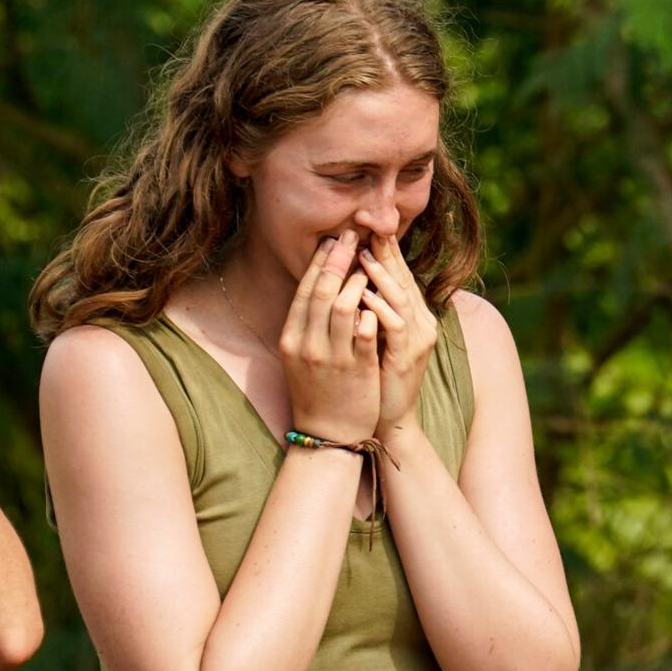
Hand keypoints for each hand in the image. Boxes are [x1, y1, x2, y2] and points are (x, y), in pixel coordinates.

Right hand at [278, 233, 380, 443]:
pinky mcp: (356, 371)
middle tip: (353, 236)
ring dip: (357, 282)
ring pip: (343, 309)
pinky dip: (372, 314)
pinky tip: (380, 299)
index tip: (334, 238)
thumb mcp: (301, 354)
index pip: (305, 290)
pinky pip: (364, 336)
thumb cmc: (318, 390)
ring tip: (369, 265)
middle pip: (322, 292)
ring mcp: (331, 358)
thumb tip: (320, 285)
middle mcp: (307, 345)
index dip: (320, 262)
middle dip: (338, 260)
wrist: (327, 434)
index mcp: (291, 337)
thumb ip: (308, 323)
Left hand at [355, 233, 437, 436]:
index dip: (385, 249)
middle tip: (368, 227)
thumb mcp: (373, 334)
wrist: (387, 417)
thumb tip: (349, 276)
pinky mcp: (408, 356)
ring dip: (382, 276)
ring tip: (363, 255)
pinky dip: (379, 308)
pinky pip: (395, 325)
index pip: (398, 273)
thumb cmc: (375, 375)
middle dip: (386, 252)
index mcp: (412, 313)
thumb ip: (368, 307)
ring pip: (402, 297)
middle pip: (404, 278)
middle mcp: (421, 321)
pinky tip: (363, 296)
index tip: (365, 225)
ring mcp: (418, 338)